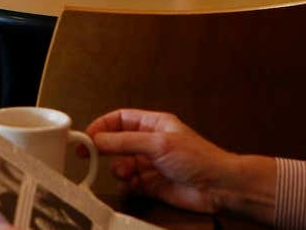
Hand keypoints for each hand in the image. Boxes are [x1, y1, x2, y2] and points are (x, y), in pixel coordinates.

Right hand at [87, 109, 271, 218]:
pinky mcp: (152, 185)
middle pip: (117, 141)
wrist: (218, 187)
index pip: (120, 119)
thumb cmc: (198, 158)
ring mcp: (150, 164)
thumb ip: (125, 141)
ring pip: (121, 163)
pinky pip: (129, 183)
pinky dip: (126, 184)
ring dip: (117, 168)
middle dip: (103, 147)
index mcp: (153, 124)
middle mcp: (150, 143)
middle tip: (87, 154)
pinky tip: (131, 184)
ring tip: (124, 172)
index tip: (87, 136)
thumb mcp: (158, 143)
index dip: (102, 125)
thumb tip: (98, 138)